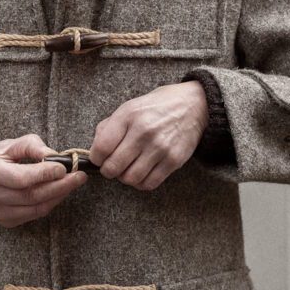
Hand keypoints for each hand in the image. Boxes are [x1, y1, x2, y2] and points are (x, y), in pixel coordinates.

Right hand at [0, 133, 87, 228]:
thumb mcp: (5, 145)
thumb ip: (30, 146)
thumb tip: (54, 155)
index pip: (20, 178)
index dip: (44, 174)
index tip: (64, 166)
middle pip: (31, 196)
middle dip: (60, 186)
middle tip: (80, 176)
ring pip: (35, 208)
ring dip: (59, 196)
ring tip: (74, 183)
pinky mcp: (5, 222)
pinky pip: (33, 215)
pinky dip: (49, 204)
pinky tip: (59, 192)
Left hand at [89, 80, 208, 190]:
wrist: (194, 105)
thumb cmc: (157, 106)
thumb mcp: (130, 106)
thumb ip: (109, 126)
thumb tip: (95, 149)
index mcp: (128, 115)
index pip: (101, 147)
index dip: (95, 158)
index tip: (98, 158)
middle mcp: (143, 131)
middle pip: (113, 167)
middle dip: (108, 171)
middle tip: (112, 167)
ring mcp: (160, 147)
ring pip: (130, 178)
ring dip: (124, 178)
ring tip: (127, 169)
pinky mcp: (173, 160)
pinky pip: (150, 183)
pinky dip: (141, 183)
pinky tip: (141, 173)